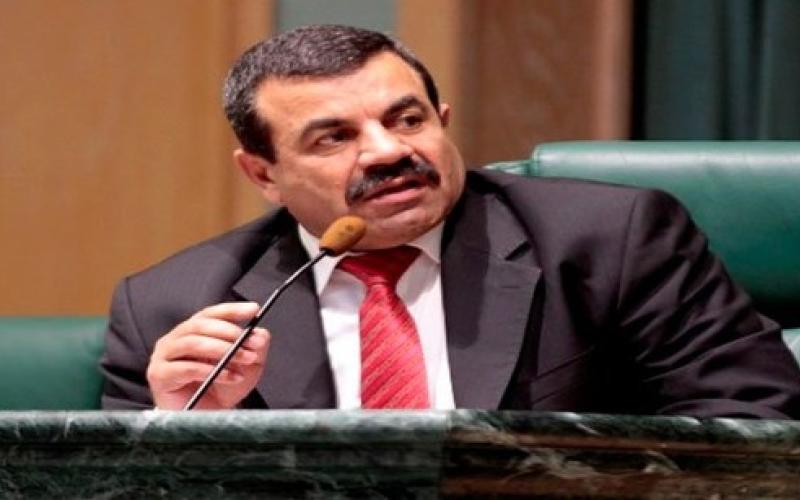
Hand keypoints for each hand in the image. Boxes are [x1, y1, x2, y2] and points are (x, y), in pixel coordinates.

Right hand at [146, 302, 269, 409]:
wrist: (207, 419)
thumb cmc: (222, 390)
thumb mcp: (248, 366)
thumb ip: (255, 347)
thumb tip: (260, 334)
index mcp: (193, 332)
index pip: (210, 314)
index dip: (231, 310)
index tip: (253, 310)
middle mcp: (175, 339)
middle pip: (200, 325)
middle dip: (230, 333)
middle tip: (251, 343)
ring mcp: (163, 356)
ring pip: (193, 343)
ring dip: (223, 350)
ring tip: (244, 359)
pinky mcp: (159, 375)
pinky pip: (186, 367)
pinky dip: (212, 370)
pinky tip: (231, 377)